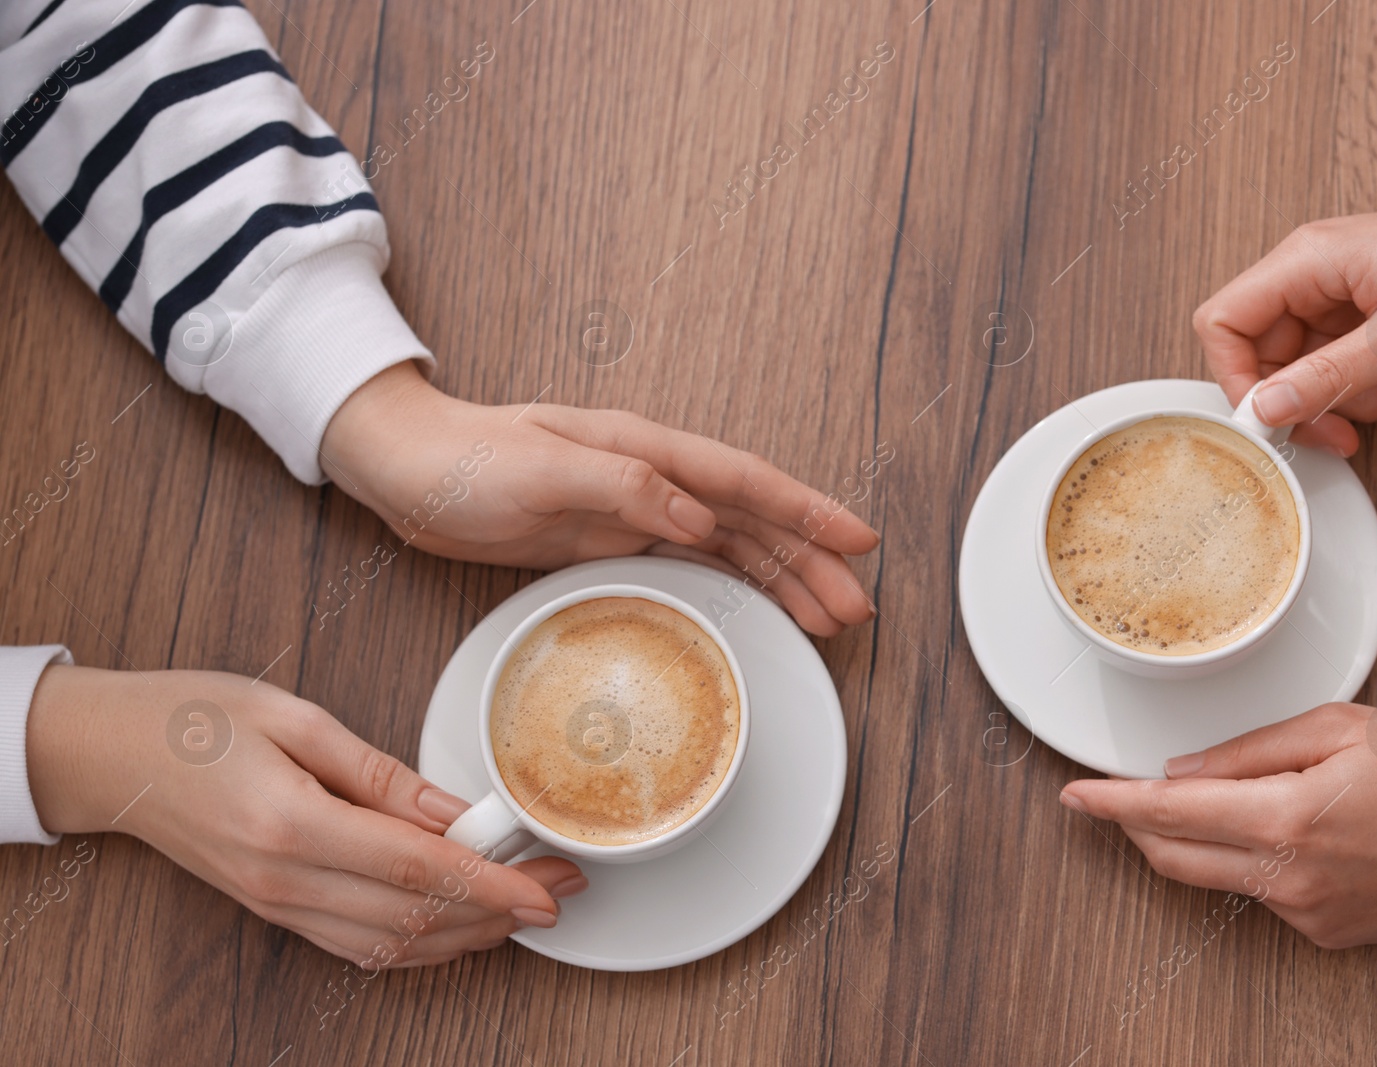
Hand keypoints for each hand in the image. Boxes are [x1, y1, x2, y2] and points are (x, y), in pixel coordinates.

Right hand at [26, 666, 586, 965]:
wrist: (111, 755)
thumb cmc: (196, 719)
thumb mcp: (298, 719)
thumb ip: (384, 776)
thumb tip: (456, 813)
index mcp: (293, 824)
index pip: (417, 869)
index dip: (491, 884)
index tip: (546, 887)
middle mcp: (286, 881)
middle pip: (415, 918)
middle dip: (499, 911)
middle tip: (560, 887)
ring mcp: (278, 906)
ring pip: (393, 946)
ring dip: (467, 934)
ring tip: (526, 905)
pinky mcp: (276, 911)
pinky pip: (359, 947)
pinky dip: (420, 946)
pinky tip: (460, 927)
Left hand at [322, 362, 879, 635]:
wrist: (407, 470)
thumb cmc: (463, 460)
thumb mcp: (539, 466)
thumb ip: (621, 484)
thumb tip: (698, 514)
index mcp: (644, 450)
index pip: (745, 481)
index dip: (806, 512)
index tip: (858, 540)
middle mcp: (650, 478)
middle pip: (753, 520)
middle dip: (811, 560)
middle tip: (857, 607)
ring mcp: (635, 509)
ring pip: (731, 546)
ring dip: (782, 579)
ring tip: (828, 618)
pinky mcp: (612, 539)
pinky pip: (693, 564)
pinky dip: (733, 586)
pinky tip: (758, 609)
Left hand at [1060, 703, 1376, 946]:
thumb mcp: (1344, 728)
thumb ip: (1251, 749)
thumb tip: (1182, 770)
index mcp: (1287, 816)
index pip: (1167, 812)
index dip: (1110, 802)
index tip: (1074, 794)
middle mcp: (1288, 876)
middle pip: (1173, 856)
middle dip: (1137, 825)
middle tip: (1123, 792)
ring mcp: (1306, 913)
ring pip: (1217, 875)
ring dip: (1201, 839)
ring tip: (1240, 795)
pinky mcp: (1326, 933)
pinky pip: (1263, 893)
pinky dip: (1255, 860)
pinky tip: (1297, 829)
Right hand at [1193, 167, 1376, 455]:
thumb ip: (1330, 375)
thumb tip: (1265, 408)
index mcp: (1307, 260)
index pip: (1222, 322)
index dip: (1236, 378)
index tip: (1271, 419)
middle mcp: (1308, 270)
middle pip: (1258, 352)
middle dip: (1298, 400)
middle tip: (1339, 429)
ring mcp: (1330, 289)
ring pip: (1296, 364)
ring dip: (1338, 394)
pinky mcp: (1353, 307)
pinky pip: (1330, 359)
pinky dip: (1359, 383)